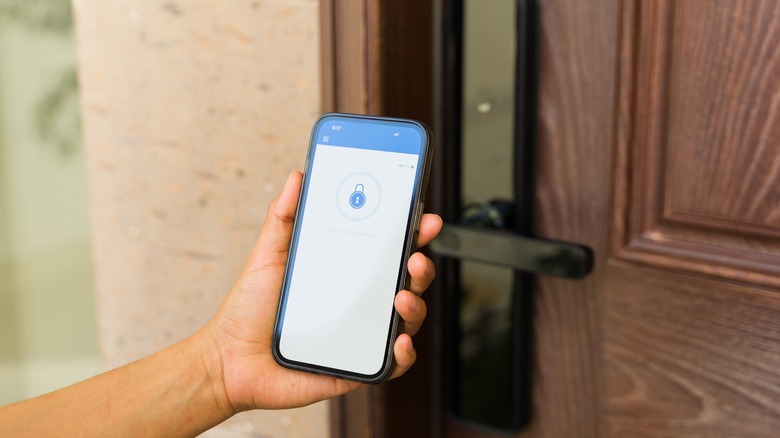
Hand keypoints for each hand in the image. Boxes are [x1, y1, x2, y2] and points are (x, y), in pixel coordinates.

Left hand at [203, 171, 441, 411]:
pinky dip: (404, 353)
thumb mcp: (269, 255)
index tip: (422, 218)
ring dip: (416, 305)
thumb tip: (298, 177)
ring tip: (401, 298)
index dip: (411, 233)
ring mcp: (362, 334)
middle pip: (406, 281)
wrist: (231, 359)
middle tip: (414, 257)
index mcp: (346, 271)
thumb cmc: (250, 309)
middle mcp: (360, 301)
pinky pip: (394, 363)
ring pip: (408, 319)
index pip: (387, 249)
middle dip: (421, 266)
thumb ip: (285, 215)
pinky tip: (398, 341)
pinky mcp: (358, 365)